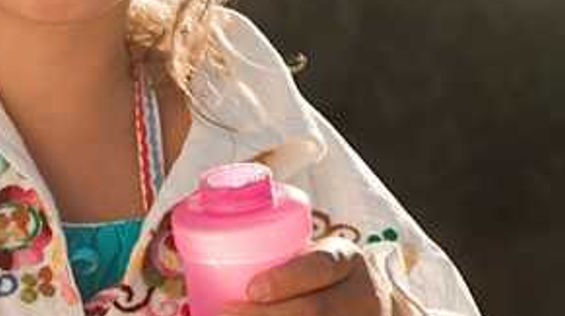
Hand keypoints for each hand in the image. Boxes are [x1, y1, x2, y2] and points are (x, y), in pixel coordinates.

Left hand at [219, 236, 397, 315]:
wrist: (368, 303)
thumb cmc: (321, 277)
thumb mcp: (312, 257)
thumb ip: (276, 257)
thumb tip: (199, 267)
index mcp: (345, 260)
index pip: (320, 266)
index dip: (285, 279)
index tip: (251, 289)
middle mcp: (360, 294)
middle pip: (315, 310)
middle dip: (266, 315)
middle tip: (227, 313)